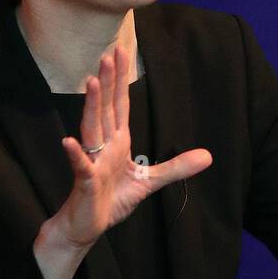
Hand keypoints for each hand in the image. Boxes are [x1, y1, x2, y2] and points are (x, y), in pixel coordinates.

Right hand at [55, 44, 211, 248]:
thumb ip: (176, 167)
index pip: (120, 104)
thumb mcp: (149, 181)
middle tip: (108, 54)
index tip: (120, 52)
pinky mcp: (85, 181)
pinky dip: (75, 153)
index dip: (121, 79)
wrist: (87, 225)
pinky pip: (80, 165)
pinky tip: (68, 141)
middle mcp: (104, 146)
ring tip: (92, 82)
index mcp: (118, 142)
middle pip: (106, 108)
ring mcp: (93, 161)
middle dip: (108, 81)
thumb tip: (209, 156)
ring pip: (92, 128)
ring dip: (92, 106)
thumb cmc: (111, 200)